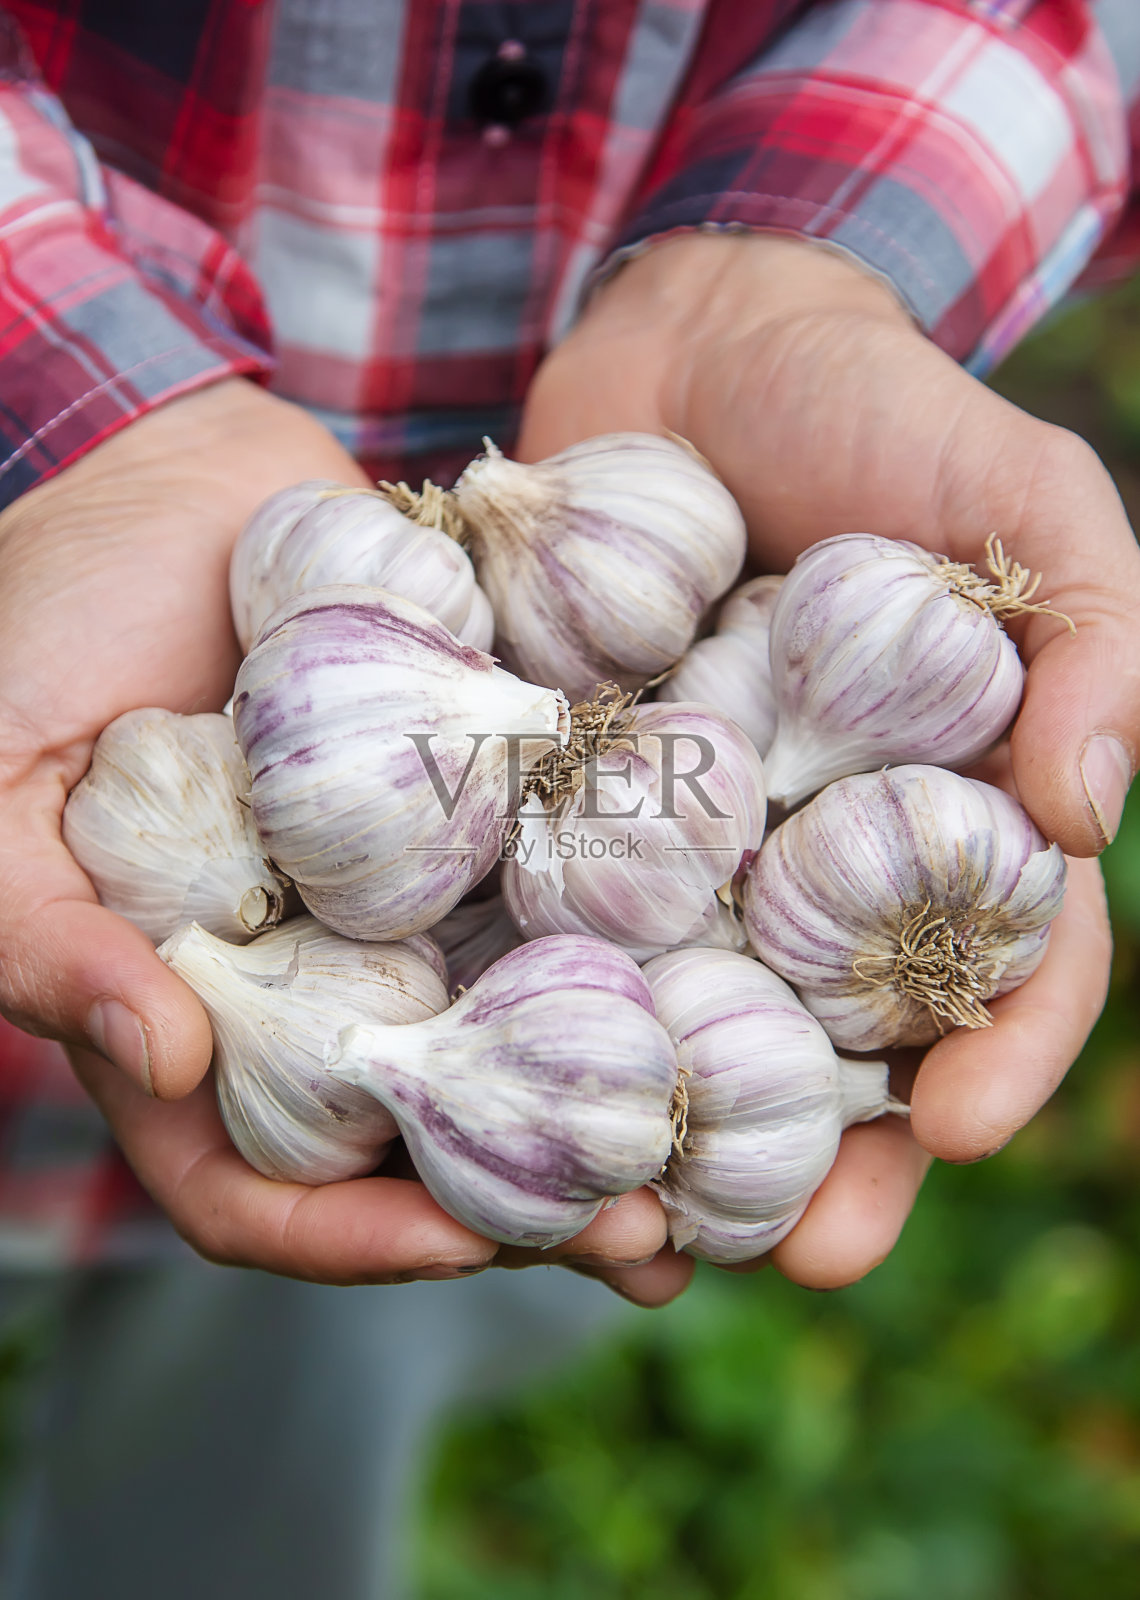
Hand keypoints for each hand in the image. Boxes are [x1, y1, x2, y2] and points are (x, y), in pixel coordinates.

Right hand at [0, 379, 669, 1286]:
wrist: (168, 479)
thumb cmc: (40, 630)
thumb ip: (44, 937)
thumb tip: (165, 1059)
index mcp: (198, 1011)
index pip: (261, 1179)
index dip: (353, 1234)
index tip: (464, 1244)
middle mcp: (322, 978)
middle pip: (429, 1139)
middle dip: (535, 1205)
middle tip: (648, 1237)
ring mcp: (413, 898)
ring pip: (522, 1038)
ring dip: (615, 1104)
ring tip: (715, 1151)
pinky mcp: (485, 810)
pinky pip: (567, 895)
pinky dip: (644, 947)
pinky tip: (732, 974)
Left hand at [519, 233, 1135, 1303]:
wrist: (688, 347)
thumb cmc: (878, 411)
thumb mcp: (1021, 498)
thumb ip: (1091, 638)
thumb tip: (1087, 819)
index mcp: (951, 816)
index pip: (1004, 966)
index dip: (1000, 1056)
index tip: (956, 1127)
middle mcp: (825, 859)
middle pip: (844, 1045)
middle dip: (830, 1164)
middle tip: (795, 1253)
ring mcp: (697, 849)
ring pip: (700, 1024)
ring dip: (679, 1137)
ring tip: (647, 1239)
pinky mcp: (574, 814)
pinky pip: (567, 935)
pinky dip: (550, 1023)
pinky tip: (514, 1107)